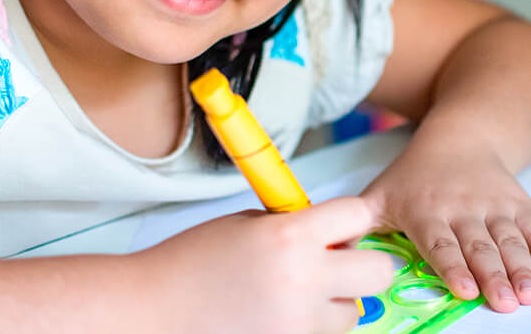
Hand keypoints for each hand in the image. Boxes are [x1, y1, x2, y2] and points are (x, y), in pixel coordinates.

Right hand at [137, 196, 393, 333]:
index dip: (351, 217)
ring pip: (354, 312)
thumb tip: (328, 235)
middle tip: (337, 262)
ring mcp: (300, 324)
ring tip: (296, 293)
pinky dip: (311, 325)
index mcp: (289, 236)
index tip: (342, 224)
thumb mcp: (246, 225)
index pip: (357, 214)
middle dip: (365, 265)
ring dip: (336, 301)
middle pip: (379, 272)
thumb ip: (291, 226)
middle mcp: (304, 280)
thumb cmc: (193, 259)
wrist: (157, 308)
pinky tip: (278, 313)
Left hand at [362, 144, 530, 312]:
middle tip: (501, 301)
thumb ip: (357, 223)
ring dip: (519, 269)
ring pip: (506, 241)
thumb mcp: (380, 194)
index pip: (437, 243)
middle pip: (476, 247)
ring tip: (524, 295)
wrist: (457, 139)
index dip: (451, 266)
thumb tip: (330, 248)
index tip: (463, 289)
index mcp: (423, 211)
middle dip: (490, 275)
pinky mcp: (517, 204)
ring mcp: (491, 206)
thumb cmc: (413, 176)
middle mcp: (459, 209)